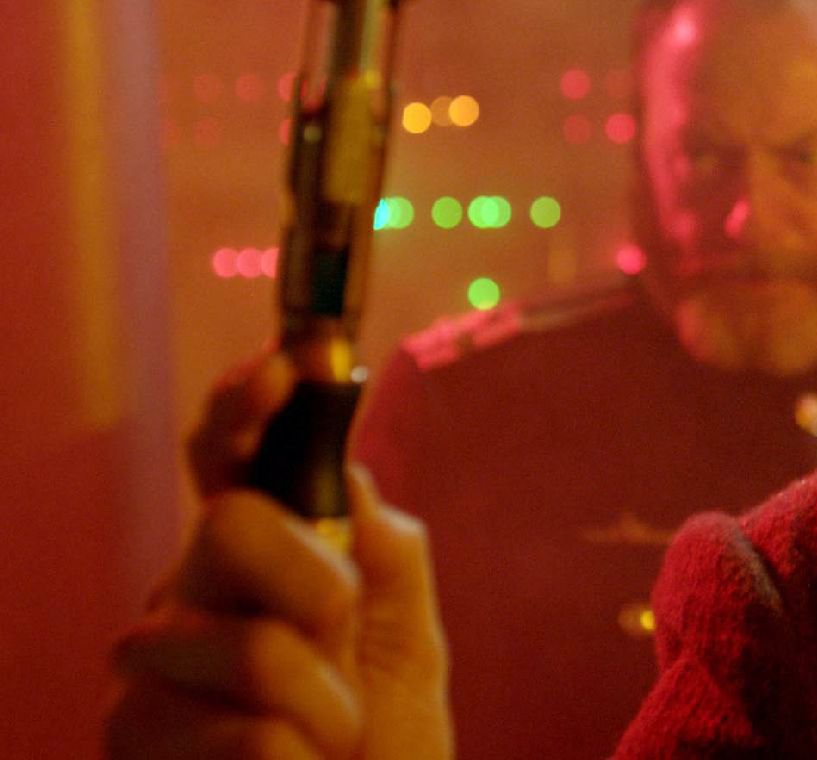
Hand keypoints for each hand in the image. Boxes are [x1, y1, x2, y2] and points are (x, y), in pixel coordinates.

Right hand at [108, 357, 452, 758]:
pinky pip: (246, 734)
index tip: (286, 366)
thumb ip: (388, 555)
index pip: (231, 460)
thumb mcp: (410, 640)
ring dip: (326, 704)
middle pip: (229, 526)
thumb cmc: (381, 744)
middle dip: (315, 584)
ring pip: (249, 644)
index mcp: (259, 559)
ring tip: (334, 739)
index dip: (246, 406)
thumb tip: (354, 480)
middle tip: (342, 641)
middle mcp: (190, 598)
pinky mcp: (133, 743)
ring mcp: (152, 674)